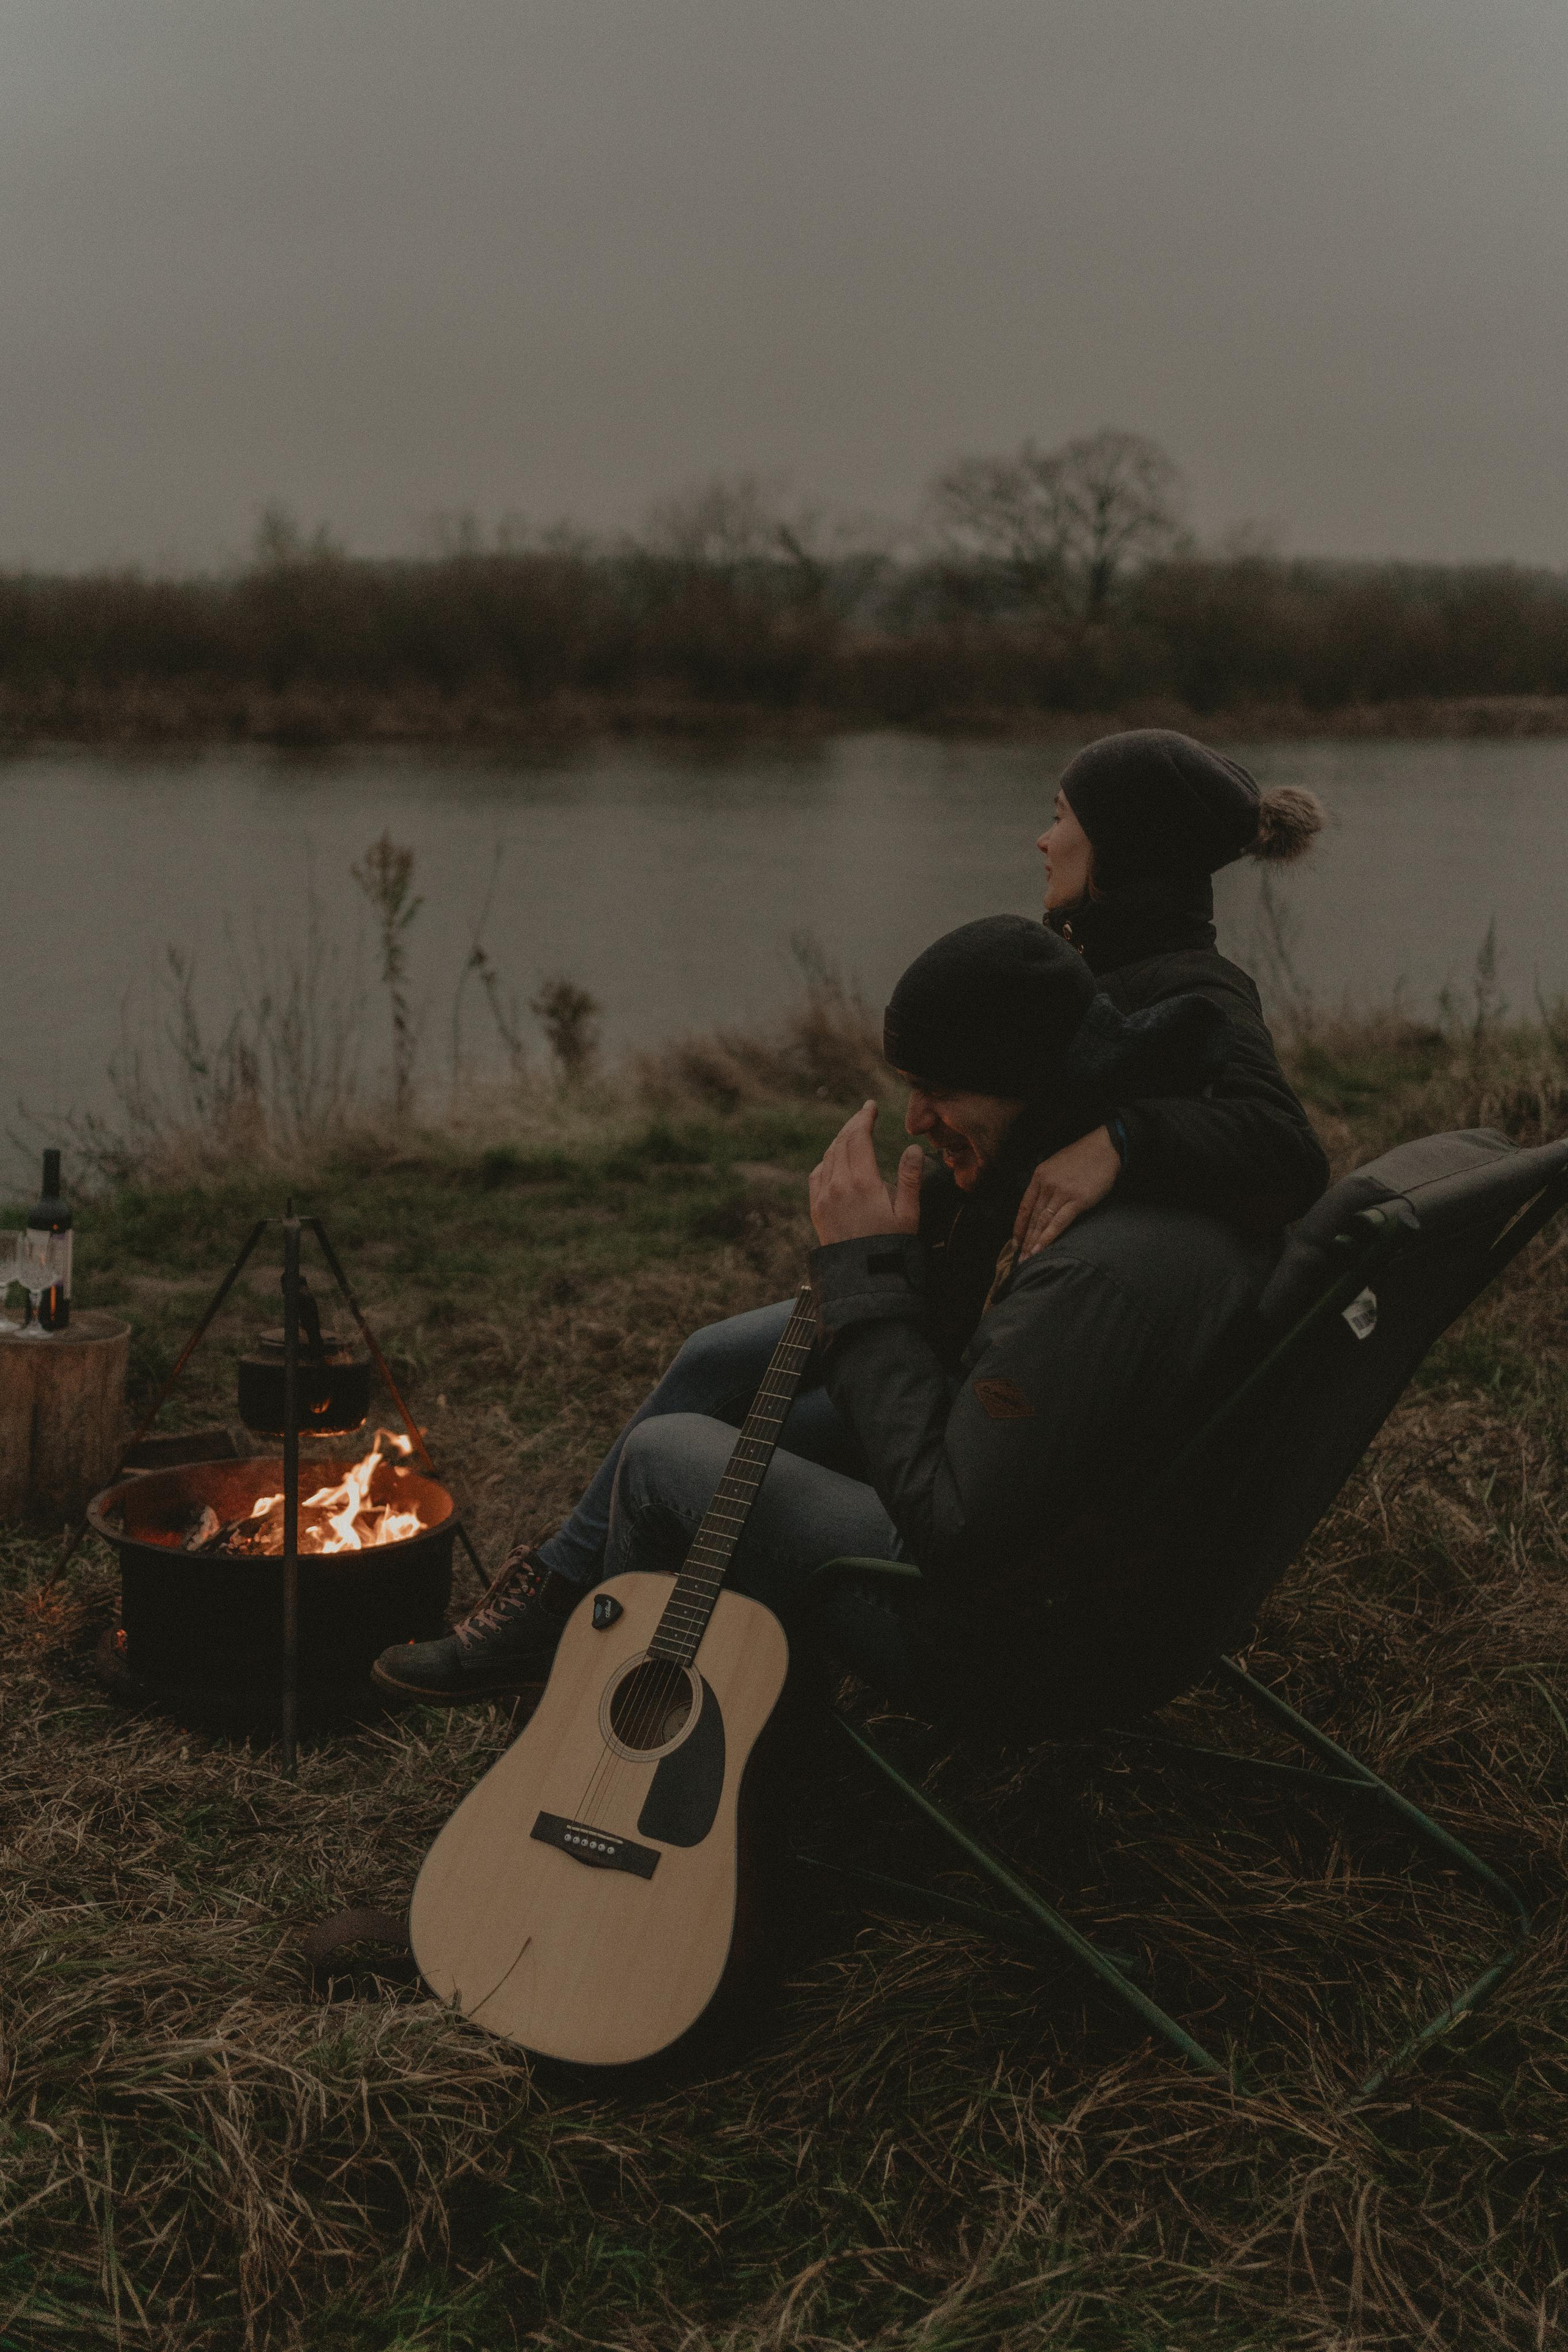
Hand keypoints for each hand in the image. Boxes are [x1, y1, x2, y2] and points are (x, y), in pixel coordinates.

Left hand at [809, 1101, 924, 1245]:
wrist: (862, 1277)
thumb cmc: (891, 1247)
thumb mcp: (909, 1215)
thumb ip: (911, 1179)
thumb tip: (913, 1148)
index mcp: (863, 1182)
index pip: (859, 1137)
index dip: (864, 1118)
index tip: (870, 1106)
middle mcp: (839, 1185)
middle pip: (841, 1142)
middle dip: (853, 1124)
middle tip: (864, 1114)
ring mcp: (824, 1197)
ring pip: (828, 1156)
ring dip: (840, 1140)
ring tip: (853, 1132)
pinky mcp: (817, 1209)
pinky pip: (817, 1175)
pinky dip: (827, 1160)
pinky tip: (836, 1160)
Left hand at [1012, 1126, 1120, 1258]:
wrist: (1105, 1148)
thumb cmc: (1083, 1157)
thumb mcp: (1056, 1165)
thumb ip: (1046, 1184)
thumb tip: (1040, 1205)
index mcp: (1039, 1176)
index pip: (1024, 1207)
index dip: (1018, 1227)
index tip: (1015, 1242)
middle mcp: (1047, 1184)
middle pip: (1032, 1217)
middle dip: (1024, 1240)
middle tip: (1019, 1258)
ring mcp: (1061, 1192)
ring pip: (1042, 1222)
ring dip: (1034, 1242)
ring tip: (1028, 1259)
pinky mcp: (1078, 1200)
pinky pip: (1059, 1223)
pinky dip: (1048, 1238)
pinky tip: (1041, 1249)